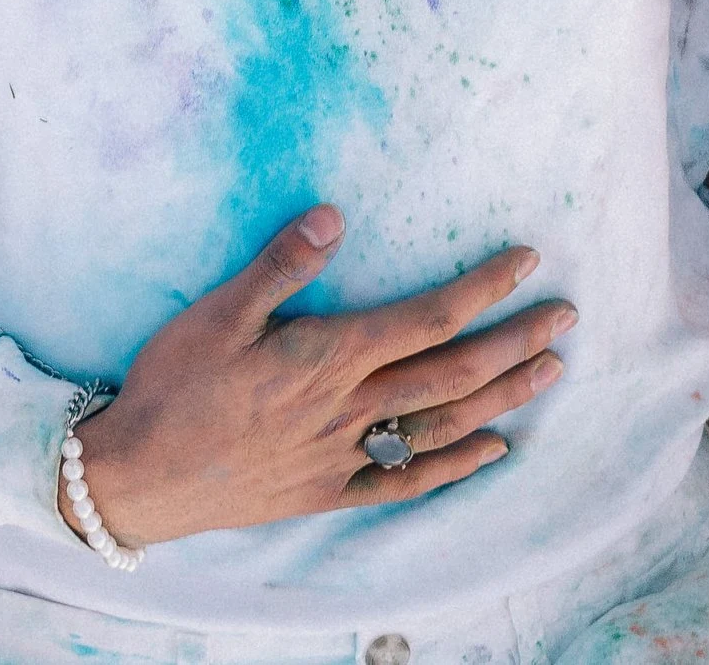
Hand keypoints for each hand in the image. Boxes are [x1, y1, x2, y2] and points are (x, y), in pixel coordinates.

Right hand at [71, 207, 572, 548]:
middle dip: (514, 341)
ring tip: (549, 370)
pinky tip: (493, 449)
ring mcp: (345, 455)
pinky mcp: (331, 490)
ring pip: (443, 425)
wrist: (143, 474)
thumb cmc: (175, 382)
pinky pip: (408, 480)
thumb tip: (335, 216)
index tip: (524, 261)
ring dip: (503, 397)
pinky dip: (456, 465)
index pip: (425, 317)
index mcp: (327, 355)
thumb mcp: (218, 310)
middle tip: (565, 315)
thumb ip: (281, 264)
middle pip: (452, 373)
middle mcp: (350, 407)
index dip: (481, 289)